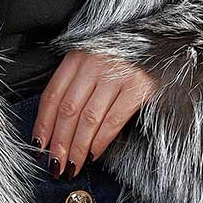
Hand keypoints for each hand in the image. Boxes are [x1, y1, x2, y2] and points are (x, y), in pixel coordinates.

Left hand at [32, 49, 158, 176]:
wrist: (164, 37)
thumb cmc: (127, 52)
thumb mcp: (94, 57)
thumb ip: (77, 81)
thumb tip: (59, 124)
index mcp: (77, 56)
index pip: (52, 96)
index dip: (43, 125)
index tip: (38, 146)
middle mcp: (93, 64)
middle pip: (68, 111)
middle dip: (59, 143)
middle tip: (55, 166)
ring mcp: (116, 74)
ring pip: (88, 119)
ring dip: (77, 148)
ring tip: (72, 166)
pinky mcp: (138, 86)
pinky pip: (113, 120)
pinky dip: (100, 141)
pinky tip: (93, 154)